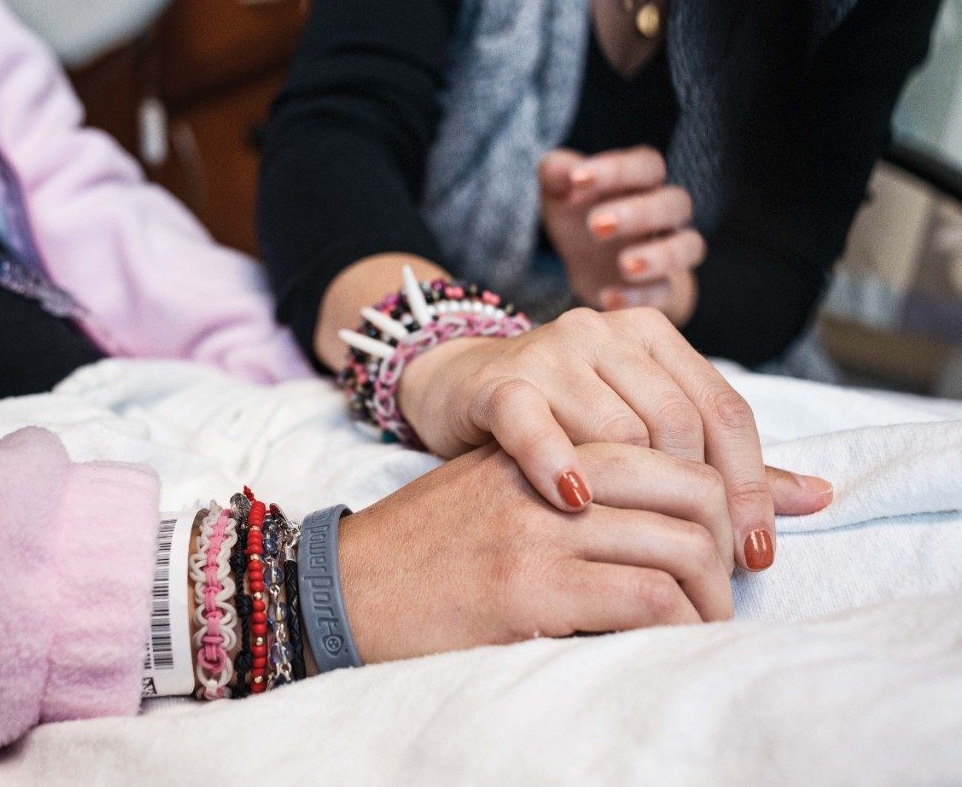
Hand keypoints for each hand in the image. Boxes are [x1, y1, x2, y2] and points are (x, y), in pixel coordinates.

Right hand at [339, 443, 735, 663]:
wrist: (343, 587)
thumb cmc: (425, 546)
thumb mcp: (500, 493)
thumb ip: (569, 483)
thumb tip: (651, 505)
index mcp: (544, 439)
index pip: (665, 439)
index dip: (721, 486)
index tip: (729, 533)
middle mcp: (547, 473)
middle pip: (688, 484)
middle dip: (730, 536)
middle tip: (733, 577)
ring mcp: (538, 529)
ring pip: (679, 544)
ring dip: (713, 592)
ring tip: (709, 617)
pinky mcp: (528, 588)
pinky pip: (644, 599)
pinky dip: (681, 624)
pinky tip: (676, 637)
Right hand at [398, 306, 833, 571]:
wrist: (451, 395)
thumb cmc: (552, 427)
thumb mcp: (631, 432)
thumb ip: (715, 463)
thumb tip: (819, 497)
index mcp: (648, 337)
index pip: (723, 408)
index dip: (751, 484)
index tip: (756, 554)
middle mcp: (603, 333)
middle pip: (681, 421)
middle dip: (703, 504)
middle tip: (709, 571)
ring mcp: (548, 353)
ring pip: (620, 428)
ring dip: (638, 503)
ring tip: (650, 562)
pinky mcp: (497, 384)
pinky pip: (535, 423)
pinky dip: (558, 462)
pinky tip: (575, 503)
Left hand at [539, 146, 702, 324]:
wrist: (587, 265)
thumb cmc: (577, 216)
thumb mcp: (558, 193)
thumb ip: (556, 173)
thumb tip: (563, 168)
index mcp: (642, 180)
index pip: (646, 164)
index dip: (616, 169)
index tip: (577, 180)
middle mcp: (664, 211)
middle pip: (674, 202)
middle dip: (638, 213)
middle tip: (596, 225)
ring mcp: (668, 250)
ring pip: (689, 246)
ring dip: (660, 256)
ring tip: (624, 265)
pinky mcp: (660, 287)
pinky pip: (665, 292)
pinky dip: (640, 297)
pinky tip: (609, 298)